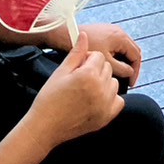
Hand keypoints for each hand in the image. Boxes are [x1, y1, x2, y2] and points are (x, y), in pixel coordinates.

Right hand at [27, 33, 122, 153]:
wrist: (45, 127)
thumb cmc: (50, 98)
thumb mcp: (61, 72)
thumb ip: (76, 53)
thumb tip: (84, 35)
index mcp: (89, 75)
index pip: (98, 56)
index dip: (87, 59)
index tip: (77, 68)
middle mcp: (100, 89)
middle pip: (107, 68)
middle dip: (95, 70)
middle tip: (80, 79)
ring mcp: (105, 105)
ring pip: (113, 83)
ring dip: (103, 83)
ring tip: (87, 90)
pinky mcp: (106, 117)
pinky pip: (118, 101)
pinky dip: (110, 98)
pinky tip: (96, 100)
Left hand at [76, 23, 142, 85]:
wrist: (69, 34)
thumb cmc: (86, 46)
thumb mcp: (105, 61)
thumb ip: (120, 68)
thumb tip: (129, 73)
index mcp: (121, 37)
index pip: (136, 55)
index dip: (135, 71)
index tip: (131, 83)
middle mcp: (119, 32)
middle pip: (132, 51)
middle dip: (131, 66)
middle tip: (128, 80)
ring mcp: (112, 31)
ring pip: (124, 49)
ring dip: (124, 61)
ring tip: (119, 74)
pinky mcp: (105, 33)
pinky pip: (117, 46)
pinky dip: (117, 56)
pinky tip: (110, 66)